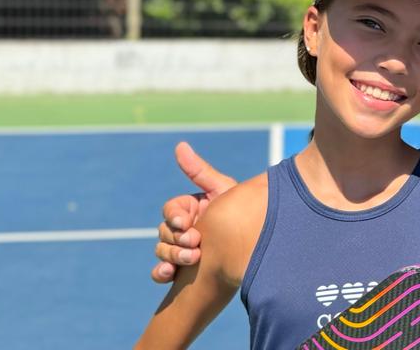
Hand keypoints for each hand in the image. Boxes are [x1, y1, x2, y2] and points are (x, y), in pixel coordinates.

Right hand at [150, 141, 237, 282]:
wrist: (259, 245)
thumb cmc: (242, 212)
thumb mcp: (222, 190)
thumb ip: (200, 171)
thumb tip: (179, 145)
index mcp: (191, 208)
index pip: (171, 210)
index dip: (175, 216)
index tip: (187, 222)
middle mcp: (183, 228)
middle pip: (164, 232)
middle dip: (177, 239)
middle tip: (195, 244)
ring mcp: (182, 249)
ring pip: (162, 251)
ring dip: (172, 255)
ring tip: (193, 258)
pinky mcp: (184, 270)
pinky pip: (162, 272)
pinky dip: (161, 272)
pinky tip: (169, 274)